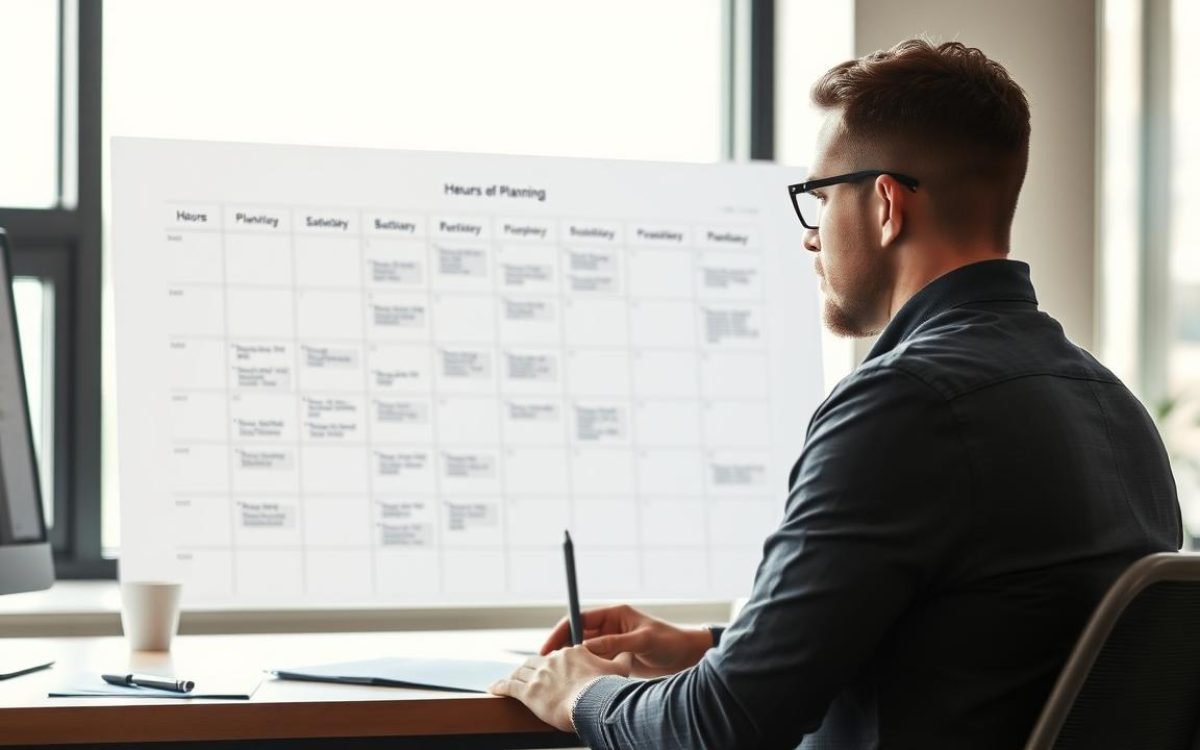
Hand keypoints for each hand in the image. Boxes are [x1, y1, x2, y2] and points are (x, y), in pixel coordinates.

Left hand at [488, 645, 631, 732]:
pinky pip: (510, 686)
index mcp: (573, 653)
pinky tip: (494, 688)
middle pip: (538, 661)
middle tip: (529, 674)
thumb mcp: (620, 669)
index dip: (556, 663)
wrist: (592, 702)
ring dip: (516, 675)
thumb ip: (622, 659)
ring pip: (522, 671)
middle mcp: (553, 660)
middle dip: (533, 667)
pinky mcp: (529, 692)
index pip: (561, 655)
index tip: (555, 669)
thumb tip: (628, 653)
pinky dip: (501, 686)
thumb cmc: (606, 688)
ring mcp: (540, 675)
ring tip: (510, 679)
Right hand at [541, 604, 713, 677]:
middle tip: (546, 663)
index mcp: (614, 614)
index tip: (549, 646)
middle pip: (577, 634)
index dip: (562, 631)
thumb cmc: (669, 641)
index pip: (580, 618)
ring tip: (557, 673)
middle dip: (561, 646)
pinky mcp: (615, 658)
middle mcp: (610, 626)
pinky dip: (584, 668)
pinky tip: (576, 679)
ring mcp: (612, 643)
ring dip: (571, 659)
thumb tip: (585, 648)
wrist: (686, 657)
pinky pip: (594, 662)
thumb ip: (615, 643)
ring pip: (583, 650)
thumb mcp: (642, 640)